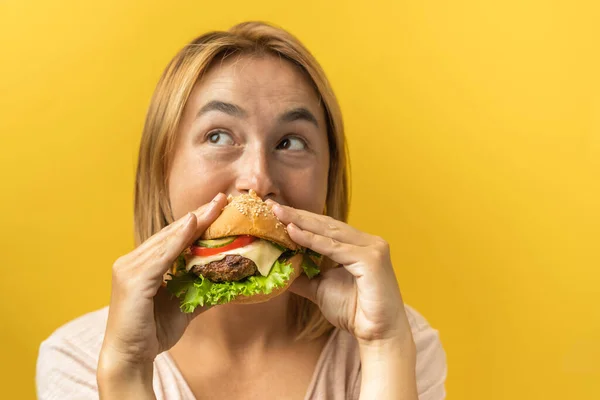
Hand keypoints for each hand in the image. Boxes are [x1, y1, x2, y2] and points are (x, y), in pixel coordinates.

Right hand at [99, 193, 227, 367]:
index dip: (195, 222)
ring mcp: (129, 269)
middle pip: (170, 234)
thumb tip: (228, 283)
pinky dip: (179, 240)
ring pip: (167, 241)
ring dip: (193, 222)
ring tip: (214, 207)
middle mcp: (131, 262)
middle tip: (221, 198)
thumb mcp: (183, 306)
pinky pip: (162, 256)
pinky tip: (194, 225)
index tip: (216, 207)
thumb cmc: (152, 332)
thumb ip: (201, 291)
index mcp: (141, 265)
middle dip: (198, 216)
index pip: (171, 239)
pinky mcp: (134, 280)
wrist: (130, 358)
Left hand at [270, 203, 412, 345]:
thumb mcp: (320, 289)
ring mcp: (372, 248)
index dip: (301, 218)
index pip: (326, 227)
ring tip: (279, 214)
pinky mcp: (371, 259)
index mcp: (359, 245)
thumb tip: (279, 268)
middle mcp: (368, 242)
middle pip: (327, 224)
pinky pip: (335, 248)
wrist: (378, 335)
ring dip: (302, 222)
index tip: (276, 211)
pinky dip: (312, 240)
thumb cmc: (355, 312)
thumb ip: (303, 276)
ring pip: (330, 232)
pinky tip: (293, 233)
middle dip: (298, 215)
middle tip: (273, 205)